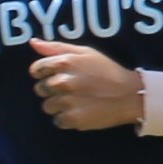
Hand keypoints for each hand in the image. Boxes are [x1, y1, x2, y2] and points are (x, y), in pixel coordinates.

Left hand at [28, 42, 145, 131]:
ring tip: (76, 101)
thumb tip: (33, 42)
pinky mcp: (73, 119)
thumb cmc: (106, 70)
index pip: (36, 69)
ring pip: (47, 106)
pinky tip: (80, 111)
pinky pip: (57, 121)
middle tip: (71, 90)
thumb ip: (56, 47)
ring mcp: (67, 102)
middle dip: (51, 90)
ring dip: (58, 106)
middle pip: (40, 89)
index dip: (44, 74)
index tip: (55, 76)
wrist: (129, 95)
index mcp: (64, 63)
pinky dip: (66, 119)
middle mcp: (62, 82)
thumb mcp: (85, 52)